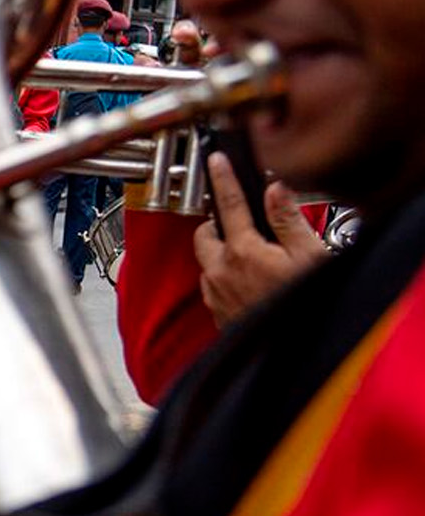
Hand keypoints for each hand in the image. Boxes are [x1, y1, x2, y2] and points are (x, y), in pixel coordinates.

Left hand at [192, 153, 329, 326]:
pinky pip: (212, 285)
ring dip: (222, 252)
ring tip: (253, 256)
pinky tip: (249, 281)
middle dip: (216, 222)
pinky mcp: (216, 312)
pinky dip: (224, 276)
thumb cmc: (308, 309)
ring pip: (207, 260)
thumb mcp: (310, 257)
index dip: (223, 177)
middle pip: (204, 233)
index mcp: (243, 251)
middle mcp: (221, 271)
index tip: (217, 160)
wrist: (296, 356)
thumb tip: (274, 189)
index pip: (229, 203)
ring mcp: (215, 293)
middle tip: (241, 221)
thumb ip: (288, 220)